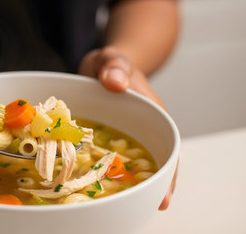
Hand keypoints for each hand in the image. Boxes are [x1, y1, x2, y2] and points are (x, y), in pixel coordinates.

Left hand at [78, 46, 175, 209]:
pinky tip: (98, 186)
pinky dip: (108, 172)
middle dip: (154, 184)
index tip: (166, 194)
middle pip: (155, 159)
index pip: (168, 144)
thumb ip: (115, 66)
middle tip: (149, 206)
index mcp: (152, 111)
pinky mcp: (111, 138)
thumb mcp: (112, 59)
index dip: (169, 170)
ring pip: (134, 163)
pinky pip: (111, 158)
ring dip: (130, 182)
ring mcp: (127, 134)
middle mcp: (144, 127)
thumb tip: (115, 83)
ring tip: (122, 203)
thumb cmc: (112, 64)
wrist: (103, 66)